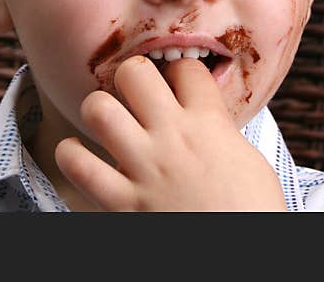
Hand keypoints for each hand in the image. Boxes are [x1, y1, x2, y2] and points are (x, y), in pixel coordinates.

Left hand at [54, 55, 286, 210]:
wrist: (246, 256)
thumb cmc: (252, 211)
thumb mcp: (247, 158)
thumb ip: (217, 130)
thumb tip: (200, 116)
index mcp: (210, 124)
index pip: (185, 67)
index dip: (178, 70)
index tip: (176, 83)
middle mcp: (173, 138)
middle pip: (134, 73)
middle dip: (131, 76)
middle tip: (134, 93)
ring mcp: (145, 168)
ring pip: (98, 110)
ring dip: (98, 110)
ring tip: (108, 120)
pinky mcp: (123, 203)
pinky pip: (79, 166)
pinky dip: (70, 155)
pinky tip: (79, 154)